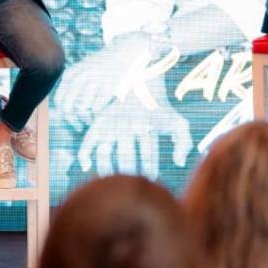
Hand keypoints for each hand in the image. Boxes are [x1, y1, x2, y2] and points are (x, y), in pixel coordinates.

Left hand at [54, 33, 153, 130]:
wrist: (122, 52)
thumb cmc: (102, 66)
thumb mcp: (83, 71)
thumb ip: (72, 88)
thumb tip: (66, 114)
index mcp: (71, 74)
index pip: (60, 101)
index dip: (64, 114)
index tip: (72, 120)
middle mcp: (80, 77)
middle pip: (68, 107)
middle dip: (73, 120)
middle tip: (79, 125)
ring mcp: (93, 82)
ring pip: (82, 109)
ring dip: (87, 119)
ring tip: (92, 120)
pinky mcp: (107, 87)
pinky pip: (97, 108)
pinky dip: (98, 114)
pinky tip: (101, 114)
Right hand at [77, 80, 192, 178]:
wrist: (140, 82)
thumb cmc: (160, 108)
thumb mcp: (176, 121)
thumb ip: (183, 141)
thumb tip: (178, 163)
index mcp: (146, 126)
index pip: (148, 155)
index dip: (150, 169)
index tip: (151, 179)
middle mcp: (126, 126)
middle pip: (126, 158)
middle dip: (130, 173)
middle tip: (131, 185)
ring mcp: (111, 126)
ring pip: (105, 154)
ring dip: (108, 170)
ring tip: (113, 181)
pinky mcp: (98, 124)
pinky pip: (87, 142)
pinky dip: (84, 155)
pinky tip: (87, 165)